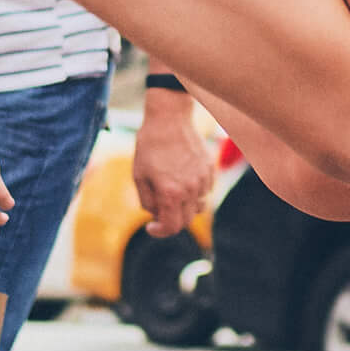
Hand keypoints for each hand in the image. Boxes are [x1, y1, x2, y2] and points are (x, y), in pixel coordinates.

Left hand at [132, 100, 217, 237]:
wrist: (168, 118)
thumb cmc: (149, 146)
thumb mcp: (139, 176)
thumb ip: (147, 202)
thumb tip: (156, 216)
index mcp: (170, 193)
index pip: (171, 227)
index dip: (160, 232)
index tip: (151, 227)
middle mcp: (190, 189)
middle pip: (186, 220)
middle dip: (172, 220)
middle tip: (159, 209)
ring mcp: (203, 178)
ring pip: (198, 206)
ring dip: (185, 205)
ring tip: (172, 189)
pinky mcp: (210, 168)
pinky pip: (205, 190)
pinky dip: (195, 191)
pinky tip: (183, 177)